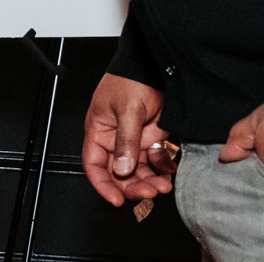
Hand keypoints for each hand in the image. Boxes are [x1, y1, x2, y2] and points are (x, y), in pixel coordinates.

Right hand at [81, 73, 176, 205]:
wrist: (155, 64)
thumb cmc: (131, 77)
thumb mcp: (127, 110)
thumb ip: (126, 140)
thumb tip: (122, 169)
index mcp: (99, 131)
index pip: (94, 165)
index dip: (103, 185)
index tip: (116, 199)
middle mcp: (115, 138)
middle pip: (119, 173)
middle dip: (132, 186)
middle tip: (148, 193)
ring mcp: (134, 139)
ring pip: (138, 170)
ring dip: (149, 180)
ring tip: (163, 186)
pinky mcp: (152, 137)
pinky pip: (155, 160)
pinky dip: (162, 169)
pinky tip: (169, 173)